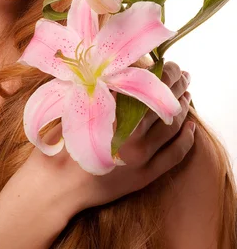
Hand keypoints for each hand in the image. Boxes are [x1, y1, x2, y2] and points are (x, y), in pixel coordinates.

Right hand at [19, 61, 193, 218]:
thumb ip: (100, 89)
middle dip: (176, 85)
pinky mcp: (145, 176)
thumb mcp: (78, 106)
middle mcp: (130, 134)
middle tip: (182, 74)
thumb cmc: (62, 142)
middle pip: (163, 102)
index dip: (163, 72)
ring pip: (172, 126)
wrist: (56, 185)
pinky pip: (174, 155)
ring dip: (183, 107)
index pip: (147, 85)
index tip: (168, 63)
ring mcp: (140, 157)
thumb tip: (122, 69)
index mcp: (113, 113)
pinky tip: (191, 127)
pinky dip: (186, 139)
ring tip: (186, 95)